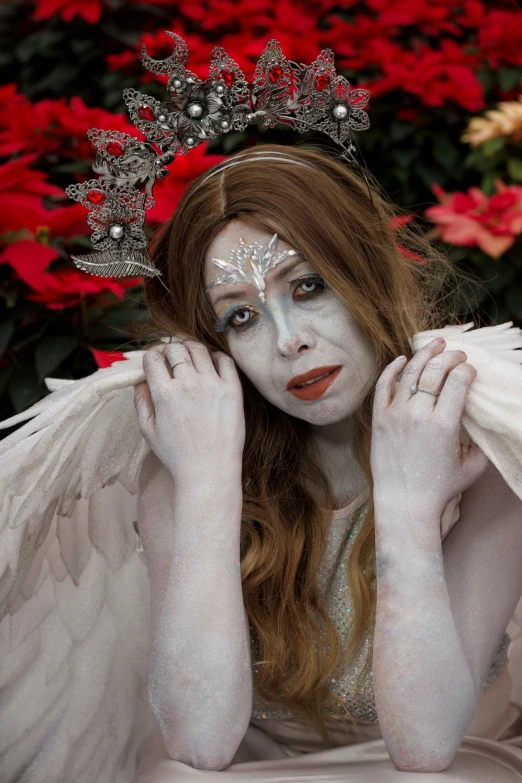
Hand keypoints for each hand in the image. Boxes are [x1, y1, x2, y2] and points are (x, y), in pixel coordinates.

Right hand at [133, 339, 245, 479]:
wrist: (209, 470)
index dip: (151, 357)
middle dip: (169, 349)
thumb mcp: (148, 431)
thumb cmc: (177, 455)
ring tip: (190, 355)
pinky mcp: (232, 389)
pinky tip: (212, 363)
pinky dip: (216, 356)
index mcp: (164, 393)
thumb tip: (140, 381)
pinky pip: (225, 361)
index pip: (152, 358)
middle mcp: (188, 384)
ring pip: (199, 349)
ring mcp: (212, 384)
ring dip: (190, 348)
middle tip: (171, 356)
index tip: (155, 362)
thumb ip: (141, 402)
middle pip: (175, 349)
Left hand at [370, 337, 489, 519]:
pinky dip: (393, 368)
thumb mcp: (472, 466)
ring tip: (435, 345)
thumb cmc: (440, 488)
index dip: (467, 369)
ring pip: (409, 372)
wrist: (404, 502)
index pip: (458, 381)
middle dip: (450, 356)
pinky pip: (384, 385)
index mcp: (444, 425)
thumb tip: (481, 417)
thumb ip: (481, 441)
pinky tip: (403, 359)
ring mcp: (395, 415)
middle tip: (457, 354)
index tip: (470, 370)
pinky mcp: (379, 419)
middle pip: (434, 371)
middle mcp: (418, 416)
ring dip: (424, 354)